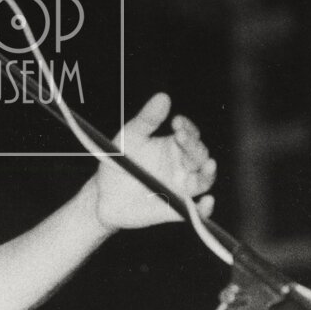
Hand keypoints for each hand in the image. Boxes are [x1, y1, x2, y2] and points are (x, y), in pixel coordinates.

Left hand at [87, 93, 215, 231]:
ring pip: (204, 180)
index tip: (176, 122)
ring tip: (207, 164)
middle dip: (194, 147)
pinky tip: (207, 202)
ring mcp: (181, 189)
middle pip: (199, 156)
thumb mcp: (130, 137)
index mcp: (174, 147)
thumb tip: (163, 96)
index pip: (190, 135)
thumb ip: (147, 119)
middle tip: (181, 138)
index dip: (187, 129)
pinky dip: (205, 209)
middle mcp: (182, 167)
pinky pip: (196, 212)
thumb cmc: (119, 161)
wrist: (102, 194)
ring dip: (208, 173)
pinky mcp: (176, 210)